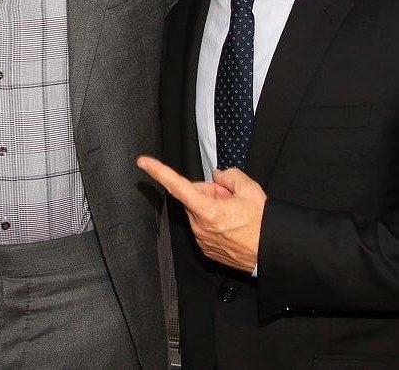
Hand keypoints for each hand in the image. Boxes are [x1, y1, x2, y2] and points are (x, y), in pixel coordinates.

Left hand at [137, 155, 266, 272]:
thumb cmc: (263, 225)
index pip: (176, 185)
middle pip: (194, 197)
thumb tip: (217, 176)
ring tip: (235, 216)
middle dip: (208, 193)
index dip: (158, 171)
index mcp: (207, 210)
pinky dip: (214, 223)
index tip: (143, 162)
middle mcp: (200, 227)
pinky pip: (203, 227)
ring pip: (199, 212)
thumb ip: (229, 176)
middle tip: (230, 199)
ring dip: (212, 209)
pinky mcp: (206, 250)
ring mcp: (202, 240)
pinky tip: (232, 227)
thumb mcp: (250, 190)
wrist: (274, 253)